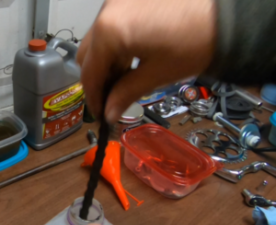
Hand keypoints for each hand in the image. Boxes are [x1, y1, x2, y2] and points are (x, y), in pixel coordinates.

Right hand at [76, 0, 215, 122]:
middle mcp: (107, 11)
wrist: (223, 18)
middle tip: (110, 101)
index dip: (93, 98)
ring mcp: (117, 3)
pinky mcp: (129, 2)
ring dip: (106, 66)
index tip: (100, 114)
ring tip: (121, 86)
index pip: (89, 72)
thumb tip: (109, 115)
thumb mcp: (155, 75)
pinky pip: (111, 31)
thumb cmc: (193, 46)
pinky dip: (115, 51)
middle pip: (88, 55)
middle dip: (97, 81)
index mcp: (110, 30)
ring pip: (98, 43)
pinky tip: (128, 64)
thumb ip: (125, 94)